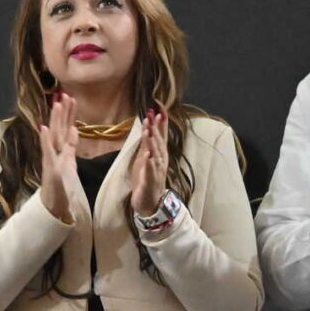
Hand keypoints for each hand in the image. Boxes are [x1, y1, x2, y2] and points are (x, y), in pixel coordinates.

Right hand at [34, 93, 79, 224]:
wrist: (53, 204)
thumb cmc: (61, 184)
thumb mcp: (70, 162)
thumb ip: (71, 145)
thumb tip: (75, 129)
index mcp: (61, 149)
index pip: (65, 127)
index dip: (68, 113)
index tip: (71, 97)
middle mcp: (54, 151)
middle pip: (59, 128)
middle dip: (62, 112)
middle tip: (65, 94)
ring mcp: (51, 158)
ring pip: (53, 136)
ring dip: (54, 120)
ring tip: (56, 105)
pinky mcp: (50, 167)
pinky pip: (47, 152)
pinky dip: (45, 140)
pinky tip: (43, 127)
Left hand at [127, 107, 168, 222]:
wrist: (150, 202)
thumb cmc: (148, 177)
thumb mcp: (147, 157)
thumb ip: (149, 142)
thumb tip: (149, 125)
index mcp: (160, 154)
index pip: (162, 135)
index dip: (161, 122)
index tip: (160, 108)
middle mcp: (161, 160)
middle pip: (159, 142)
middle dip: (156, 128)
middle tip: (152, 115)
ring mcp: (157, 171)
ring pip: (155, 154)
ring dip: (152, 142)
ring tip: (149, 131)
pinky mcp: (150, 181)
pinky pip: (150, 171)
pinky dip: (150, 163)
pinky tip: (148, 155)